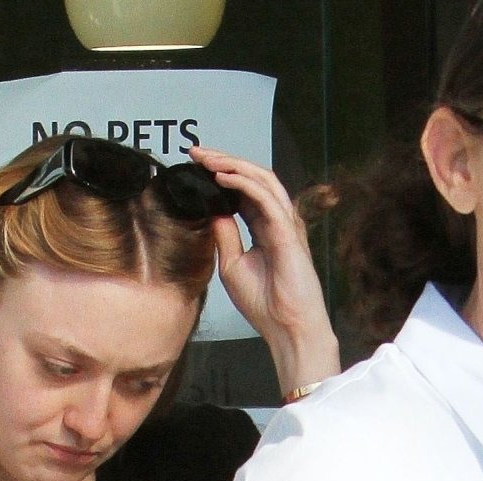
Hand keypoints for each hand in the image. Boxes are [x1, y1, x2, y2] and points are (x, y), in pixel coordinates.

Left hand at [190, 145, 340, 392]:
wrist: (286, 327)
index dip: (221, 174)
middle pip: (252, 178)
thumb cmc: (264, 303)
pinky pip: (266, 199)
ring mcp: (285, 223)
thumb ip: (225, 236)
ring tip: (207, 159)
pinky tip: (222, 177)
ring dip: (233, 165)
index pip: (243, 191)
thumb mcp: (232, 266)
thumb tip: (213, 210)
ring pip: (261, 180)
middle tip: (196, 152)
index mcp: (264, 227)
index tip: (195, 165)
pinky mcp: (288, 232)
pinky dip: (243, 184)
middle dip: (224, 161)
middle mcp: (277, 220)